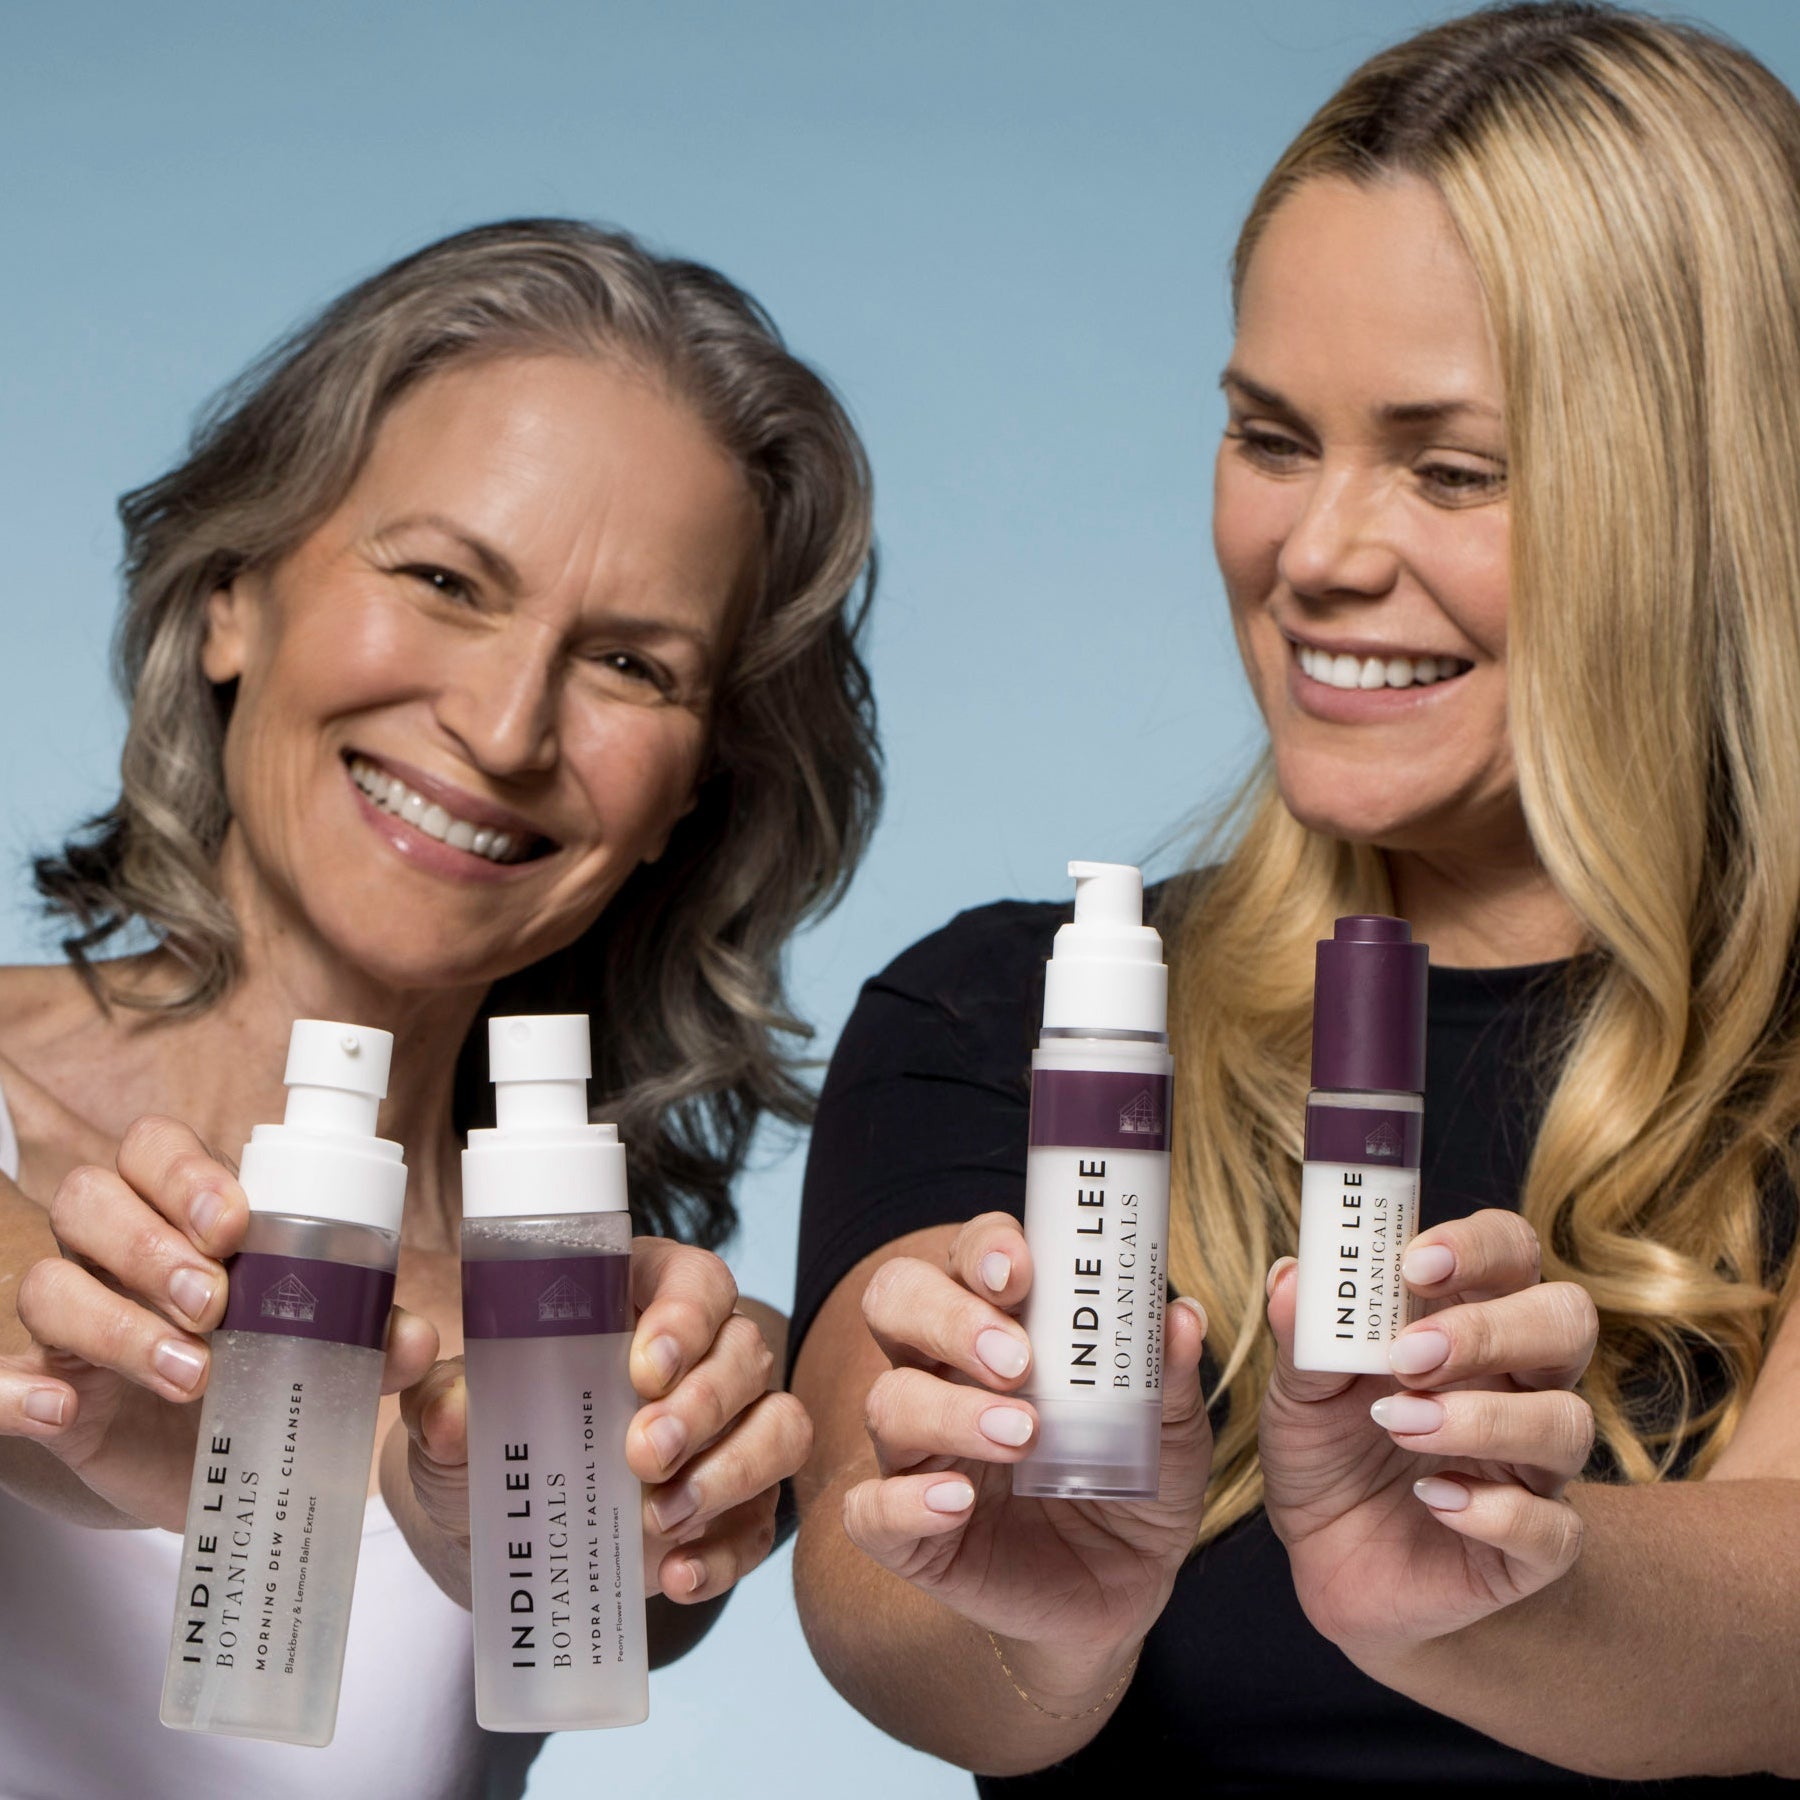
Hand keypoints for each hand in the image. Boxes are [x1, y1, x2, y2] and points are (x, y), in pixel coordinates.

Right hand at [2, 1115, 435, 1529]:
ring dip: (118, 1323)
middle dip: (151, 1243)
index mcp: (181, 1211)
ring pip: (50, 1282)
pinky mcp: (41, 1385)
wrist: (211, 1462)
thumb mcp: (320, 1347)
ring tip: (191, 1373)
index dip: (185, 1172)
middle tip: (215, 1302)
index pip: (155, 1148)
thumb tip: (412, 1339)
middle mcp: (112, 1248)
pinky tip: (64, 1408)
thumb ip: (367, 1333)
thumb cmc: (262, 1367)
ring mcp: (69, 1317)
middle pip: (90, 1198)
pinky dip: (13, 1387)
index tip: (234, 1221)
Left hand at [398, 1237, 809, 1604]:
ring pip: (782, 1427)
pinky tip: (677, 1575)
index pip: (698, 1280)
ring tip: (660, 1517)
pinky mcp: (737, 1508)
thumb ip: (444, 1402)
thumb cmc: (486, 1438)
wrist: (497, 1528)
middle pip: (747, 1353)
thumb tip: (451, 1415)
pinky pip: (763, 1523)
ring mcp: (731, 1433)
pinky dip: (726, 1552)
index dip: (688, 1316)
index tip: (646, 1368)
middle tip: (642, 1454)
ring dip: (732, 1471)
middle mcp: (704, 1357)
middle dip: (703, 1406)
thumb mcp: (451, 1414)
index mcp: (642, 1301)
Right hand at [841, 1212, 1210, 1707]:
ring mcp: (918, 1451)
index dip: (983, 1249)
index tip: (1020, 1271)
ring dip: (947, 1410)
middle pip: (895, 1303)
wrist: (1124, 1591)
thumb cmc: (1135, 1481)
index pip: (967, 1256)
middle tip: (1014, 1359)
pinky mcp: (909, 1531)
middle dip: (947, 1316)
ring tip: (1021, 1434)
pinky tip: (958, 1501)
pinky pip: (869, 1510)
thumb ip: (1168, 1377)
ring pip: (887, 1401)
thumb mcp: (1169, 1431)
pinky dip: (904, 1501)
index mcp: (999, 1323)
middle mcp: (943, 1372)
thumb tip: (1181, 1318)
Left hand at [1260, 1208, 1596, 1670]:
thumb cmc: (1327, 1448)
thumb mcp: (1297, 1389)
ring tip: (1398, 1423)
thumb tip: (1292, 1274)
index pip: (1510, 1250)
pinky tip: (1432, 1500)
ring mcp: (1534, 1465)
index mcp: (1466, 1318)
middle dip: (1491, 1329)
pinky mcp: (1534, 1548)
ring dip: (1482, 1419)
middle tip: (1409, 1354)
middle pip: (1565, 1320)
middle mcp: (1517, 1382)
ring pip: (1568, 1422)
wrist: (1330, 1559)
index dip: (1478, 1245)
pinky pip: (1555, 1529)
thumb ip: (1302, 1334)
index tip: (1415, 1263)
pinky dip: (1497, 1512)